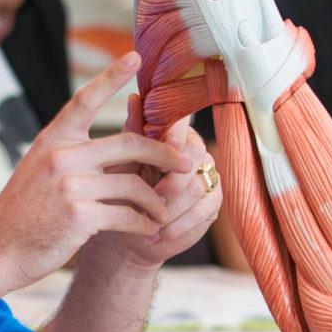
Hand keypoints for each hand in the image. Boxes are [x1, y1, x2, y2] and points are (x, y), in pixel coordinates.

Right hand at [0, 55, 195, 304]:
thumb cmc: (22, 214)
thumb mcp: (39, 171)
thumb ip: (73, 156)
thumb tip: (118, 148)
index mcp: (53, 140)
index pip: (85, 100)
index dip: (111, 76)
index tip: (134, 57)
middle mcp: (61, 156)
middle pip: (131, 144)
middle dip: (165, 154)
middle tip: (185, 164)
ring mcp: (70, 185)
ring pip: (135, 184)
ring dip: (155, 201)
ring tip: (161, 212)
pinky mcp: (80, 216)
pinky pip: (128, 214)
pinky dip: (143, 224)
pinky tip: (146, 229)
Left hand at [78, 116, 222, 277]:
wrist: (128, 232)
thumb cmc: (121, 192)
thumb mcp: (120, 163)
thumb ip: (131, 133)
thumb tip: (134, 98)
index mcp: (171, 135)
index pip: (182, 126)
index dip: (175, 137)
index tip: (163, 152)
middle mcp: (194, 150)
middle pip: (195, 155)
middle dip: (172, 180)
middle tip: (153, 197)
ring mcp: (206, 175)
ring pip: (197, 185)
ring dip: (172, 207)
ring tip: (151, 221)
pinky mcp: (212, 202)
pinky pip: (203, 209)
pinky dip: (179, 224)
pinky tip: (160, 233)